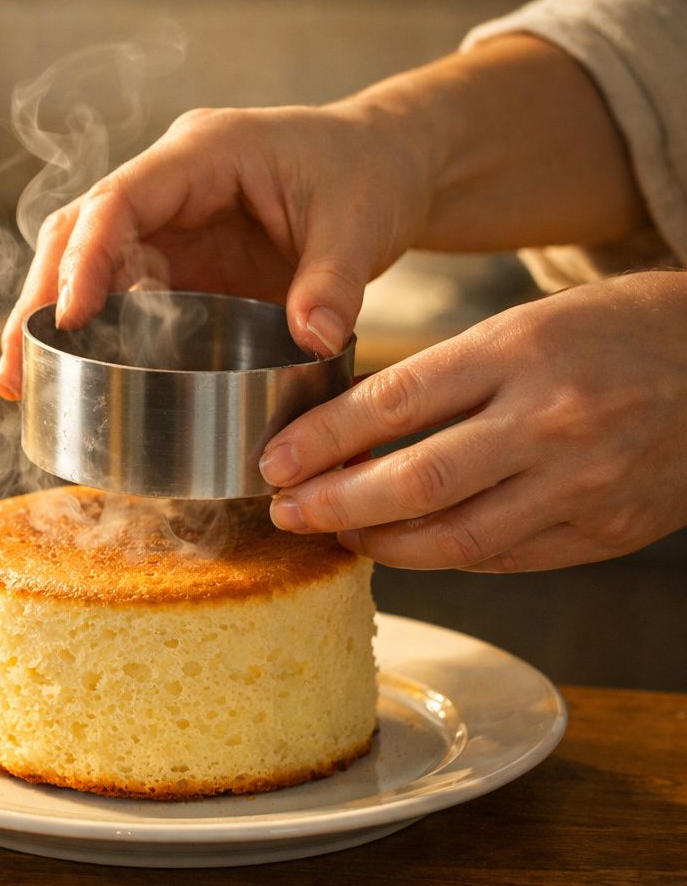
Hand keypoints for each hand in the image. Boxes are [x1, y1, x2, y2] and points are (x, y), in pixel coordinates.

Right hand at [0, 101, 433, 398]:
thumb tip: (313, 339)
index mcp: (203, 152)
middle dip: (40, 296)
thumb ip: (336, 281)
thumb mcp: (362, 223)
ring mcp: (167, 225)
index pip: (120, 199)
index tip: (68, 316)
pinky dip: (88, 334)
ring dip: (48, 319)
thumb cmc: (367, 174)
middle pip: (78, 232)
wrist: (385, 169)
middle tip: (16, 364)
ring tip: (18, 382)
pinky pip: (117, 294)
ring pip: (84, 263)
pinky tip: (66, 376)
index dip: (86, 257)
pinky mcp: (177, 264)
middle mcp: (169, 185)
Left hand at [262, 271, 686, 570]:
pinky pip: (502, 559)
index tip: (275, 462)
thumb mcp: (522, 327)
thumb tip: (346, 430)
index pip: (394, 402)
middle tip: (286, 512)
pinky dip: (444, 557)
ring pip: (454, 538)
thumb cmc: (611, 334)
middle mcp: (551, 419)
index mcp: (520, 350)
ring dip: (381, 545)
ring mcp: (583, 482)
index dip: (322, 440)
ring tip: (340, 536)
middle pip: (415, 481)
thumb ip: (439, 379)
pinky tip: (408, 547)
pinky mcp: (606, 531)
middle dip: (334, 504)